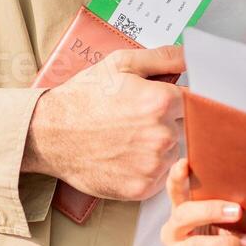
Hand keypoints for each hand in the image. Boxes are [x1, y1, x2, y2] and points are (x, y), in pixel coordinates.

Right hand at [21, 45, 184, 200]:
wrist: (50, 134)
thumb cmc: (83, 97)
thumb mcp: (120, 63)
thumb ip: (162, 57)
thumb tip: (191, 57)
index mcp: (159, 102)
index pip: (196, 102)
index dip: (179, 102)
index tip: (166, 104)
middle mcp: (161, 135)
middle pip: (186, 129)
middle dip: (168, 123)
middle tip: (138, 120)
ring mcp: (152, 165)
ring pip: (174, 154)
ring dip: (160, 148)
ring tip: (129, 139)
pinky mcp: (142, 188)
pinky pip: (161, 177)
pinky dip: (149, 169)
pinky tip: (126, 156)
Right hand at [159, 158, 245, 245]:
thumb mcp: (228, 226)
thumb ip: (231, 209)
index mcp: (182, 215)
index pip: (175, 193)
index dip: (177, 178)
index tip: (184, 162)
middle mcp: (173, 235)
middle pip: (182, 216)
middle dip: (209, 210)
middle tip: (238, 210)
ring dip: (226, 243)